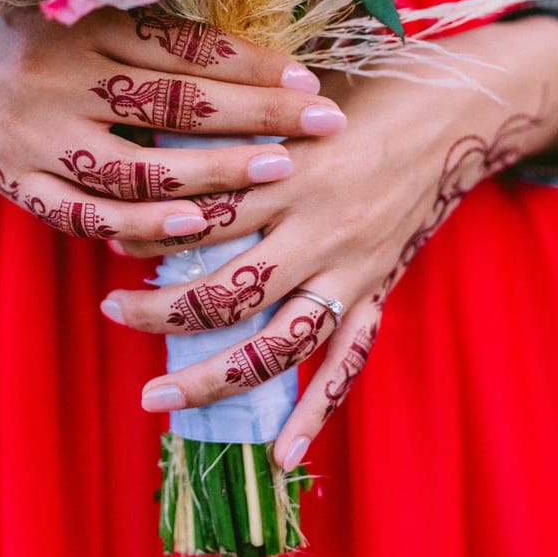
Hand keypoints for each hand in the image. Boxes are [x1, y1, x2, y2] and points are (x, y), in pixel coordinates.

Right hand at [0, 2, 346, 240]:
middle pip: (176, 103)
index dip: (252, 67)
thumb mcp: (89, 15)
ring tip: (274, 173)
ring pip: (139, 165)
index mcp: (89, 30)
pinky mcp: (20, 182)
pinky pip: (86, 212)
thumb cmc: (34, 32)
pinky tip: (195, 226)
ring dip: (213, 174)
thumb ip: (156, 36)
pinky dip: (142, 223)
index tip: (309, 81)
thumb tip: (253, 60)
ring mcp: (40, 136)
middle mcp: (66, 80)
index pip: (188, 51)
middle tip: (321, 125)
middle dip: (257, 116)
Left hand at [102, 16, 557, 461]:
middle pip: (226, 291)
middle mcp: (315, 231)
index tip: (109, 239)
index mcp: (287, 175)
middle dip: (161, 312)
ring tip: (156, 397)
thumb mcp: (287, 105)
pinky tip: (281, 456)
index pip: (203, 218)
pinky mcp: (374, 293)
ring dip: (211, 377)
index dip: (149, 235)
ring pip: (275, 343)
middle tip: (111, 314)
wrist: (447, 118)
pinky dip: (315, 413)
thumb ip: (229, 131)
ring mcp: (348, 271)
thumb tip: (153, 150)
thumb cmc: (354, 99)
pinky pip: (346, 363)